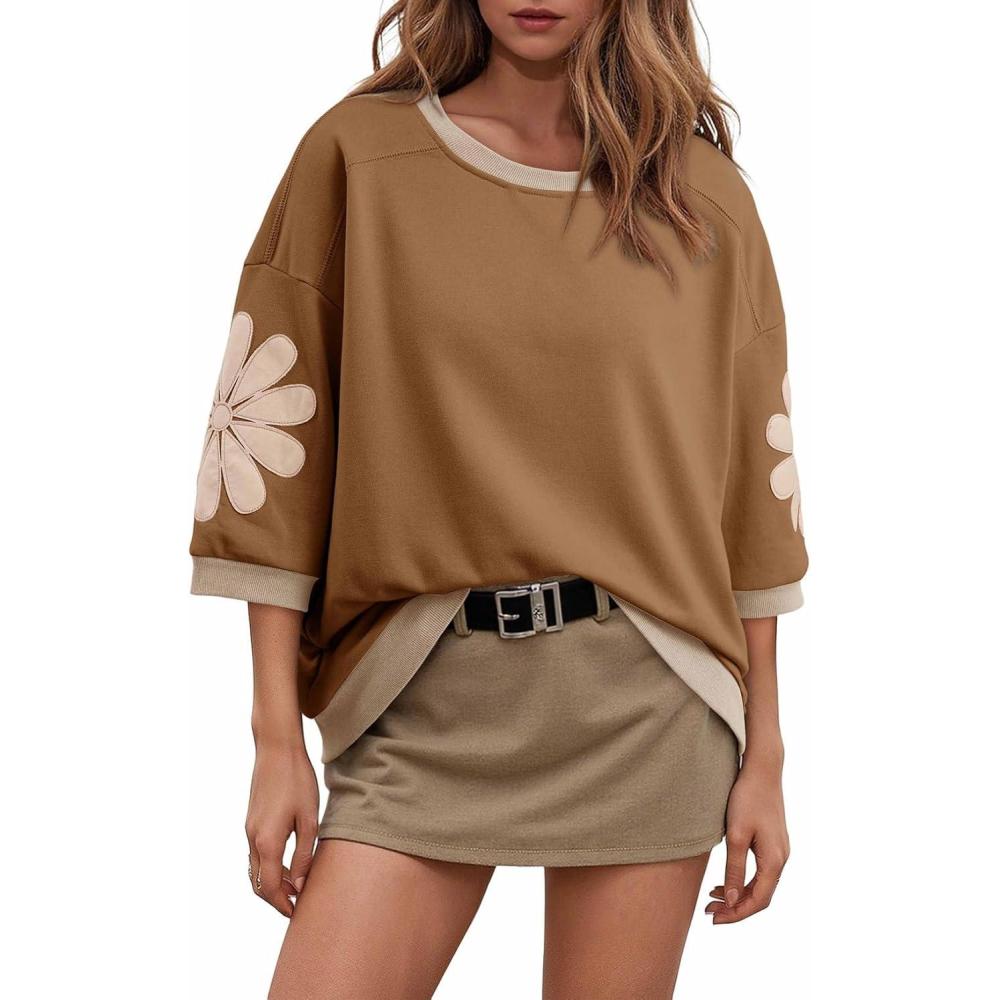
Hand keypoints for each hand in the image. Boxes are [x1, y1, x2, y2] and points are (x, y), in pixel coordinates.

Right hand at [245, 741, 318, 915]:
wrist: (276, 749)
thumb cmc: (297, 780)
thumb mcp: (309, 819)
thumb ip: (305, 855)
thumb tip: (302, 885)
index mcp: (267, 841)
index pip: (270, 888)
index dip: (282, 904)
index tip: (297, 913)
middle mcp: (253, 839)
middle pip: (258, 883)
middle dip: (276, 898)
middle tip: (297, 904)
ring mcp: (249, 829)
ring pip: (256, 870)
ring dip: (272, 883)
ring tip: (297, 886)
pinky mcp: (251, 821)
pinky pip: (256, 854)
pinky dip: (269, 867)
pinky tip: (288, 863)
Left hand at [705, 757, 789, 923]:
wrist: (762, 770)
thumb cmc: (747, 799)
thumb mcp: (735, 836)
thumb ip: (734, 870)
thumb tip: (734, 901)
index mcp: (775, 861)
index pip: (758, 900)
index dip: (737, 914)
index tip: (714, 919)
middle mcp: (781, 859)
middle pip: (760, 896)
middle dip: (735, 907)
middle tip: (709, 911)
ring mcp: (779, 851)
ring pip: (760, 885)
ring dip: (738, 894)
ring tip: (712, 897)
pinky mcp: (773, 842)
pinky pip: (760, 872)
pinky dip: (743, 881)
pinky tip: (725, 880)